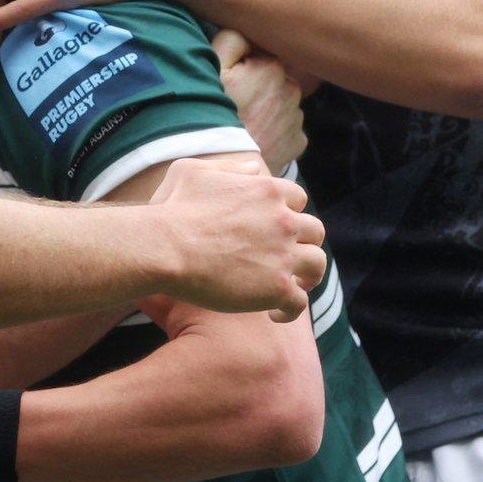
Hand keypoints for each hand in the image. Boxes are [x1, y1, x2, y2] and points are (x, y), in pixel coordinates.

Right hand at [145, 156, 324, 322]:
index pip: (298, 199)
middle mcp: (283, 221)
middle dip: (305, 243)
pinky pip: (299, 302)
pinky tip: (275, 314)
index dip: (290, 213)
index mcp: (268, 191)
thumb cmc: (173, 209)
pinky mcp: (277, 287)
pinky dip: (290, 310)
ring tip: (295, 286)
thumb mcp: (194, 171)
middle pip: (314, 231)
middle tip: (292, 257)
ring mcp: (283, 255)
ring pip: (316, 265)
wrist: (166, 247)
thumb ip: (229, 167)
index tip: (279, 227)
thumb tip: (253, 166)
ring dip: (309, 275)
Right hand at [211, 30, 306, 172]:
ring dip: (268, 109)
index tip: (232, 81)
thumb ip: (233, 38)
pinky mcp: (298, 142)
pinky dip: (274, 131)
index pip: (262, 55)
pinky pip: (287, 128)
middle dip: (259, 86)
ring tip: (244, 122)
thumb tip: (248, 31)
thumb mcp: (213, 66)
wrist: (222, 161)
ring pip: (281, 104)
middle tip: (235, 104)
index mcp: (273, 66)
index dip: (244, 66)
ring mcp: (296, 118)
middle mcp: (292, 89)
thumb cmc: (212, 112)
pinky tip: (255, 136)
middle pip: (274, 79)